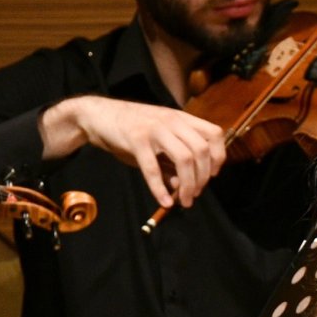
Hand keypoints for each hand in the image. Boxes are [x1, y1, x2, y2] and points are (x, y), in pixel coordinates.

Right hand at [42, 95, 226, 208]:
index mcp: (182, 119)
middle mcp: (172, 121)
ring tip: (184, 201)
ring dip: (188, 185)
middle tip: (195, 194)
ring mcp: (155, 128)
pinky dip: (159, 188)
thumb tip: (183, 187)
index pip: (214, 134)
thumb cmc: (131, 130)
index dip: (219, 156)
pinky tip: (164, 201)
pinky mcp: (136, 139)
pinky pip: (152, 167)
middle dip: (203, 177)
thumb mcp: (158, 141)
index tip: (213, 175)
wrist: (97, 114)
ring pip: (184, 159)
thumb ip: (172, 161)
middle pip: (202, 150)